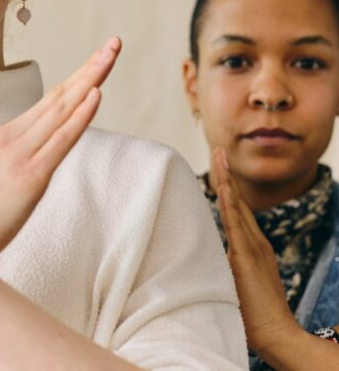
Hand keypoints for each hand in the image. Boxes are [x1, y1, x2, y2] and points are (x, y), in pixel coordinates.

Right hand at [0, 37, 119, 262]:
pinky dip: (81, 115)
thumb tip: (41, 156)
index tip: (100, 58)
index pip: (50, 101)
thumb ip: (19, 160)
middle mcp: (12, 138)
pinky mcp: (30, 178)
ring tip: (111, 54)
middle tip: (114, 43)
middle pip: (59, 96)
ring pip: (63, 110)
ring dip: (91, 79)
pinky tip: (97, 95)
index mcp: (5, 136)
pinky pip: (61, 141)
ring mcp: (20, 155)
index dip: (78, 77)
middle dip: (90, 68)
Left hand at [211, 148, 299, 354]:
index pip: (236, 210)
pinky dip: (230, 205)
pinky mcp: (247, 257)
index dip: (226, 187)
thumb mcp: (236, 282)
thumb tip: (204, 259)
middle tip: (218, 149)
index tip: (218, 166)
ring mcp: (252, 247)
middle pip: (237, 201)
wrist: (276, 333)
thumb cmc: (252, 315)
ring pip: (236, 207)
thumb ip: (225, 266)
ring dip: (226, 180)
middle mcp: (255, 242)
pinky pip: (237, 226)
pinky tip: (224, 187)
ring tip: (219, 156)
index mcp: (252, 247)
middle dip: (226, 175)